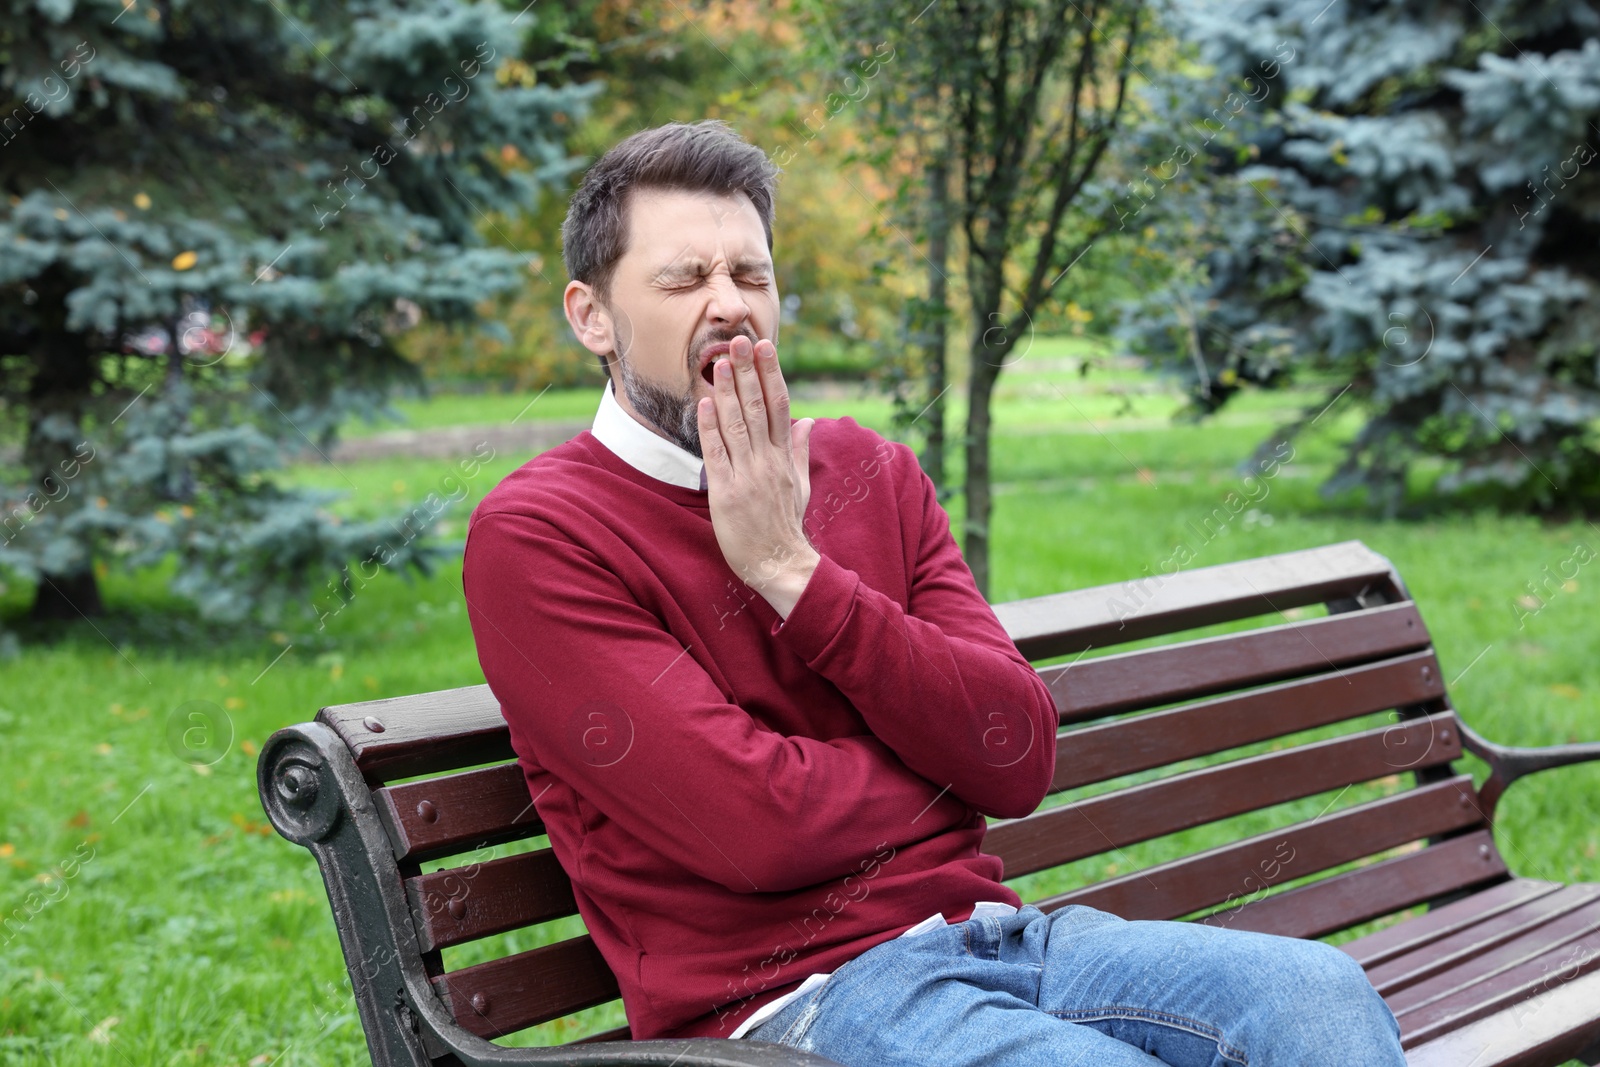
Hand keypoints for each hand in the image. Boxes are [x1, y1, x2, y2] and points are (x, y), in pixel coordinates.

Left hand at [697, 335, 818, 618]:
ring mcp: (748, 475)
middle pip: (757, 407)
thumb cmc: (786, 526)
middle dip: (747, 372)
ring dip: (727, 391)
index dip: (770, 374)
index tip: (764, 347)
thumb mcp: (801, 485)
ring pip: (736, 425)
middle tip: (738, 340)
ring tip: (718, 362)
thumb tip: (808, 421)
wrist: (780, 564)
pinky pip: (717, 454)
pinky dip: (710, 428)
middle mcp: (768, 461)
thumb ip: (800, 451)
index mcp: (784, 457)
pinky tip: (704, 404)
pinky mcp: (727, 492)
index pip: (778, 405)